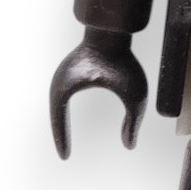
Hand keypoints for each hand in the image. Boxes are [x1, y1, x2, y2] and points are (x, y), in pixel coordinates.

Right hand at [49, 28, 147, 157]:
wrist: (113, 32)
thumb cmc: (124, 62)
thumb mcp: (135, 95)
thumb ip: (134, 121)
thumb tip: (130, 145)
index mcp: (69, 86)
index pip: (59, 120)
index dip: (62, 140)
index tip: (65, 157)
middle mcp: (60, 81)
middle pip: (55, 116)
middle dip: (60, 135)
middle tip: (65, 155)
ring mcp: (63, 75)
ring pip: (58, 106)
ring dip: (62, 123)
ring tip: (65, 142)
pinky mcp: (69, 72)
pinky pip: (64, 97)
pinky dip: (66, 111)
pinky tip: (70, 120)